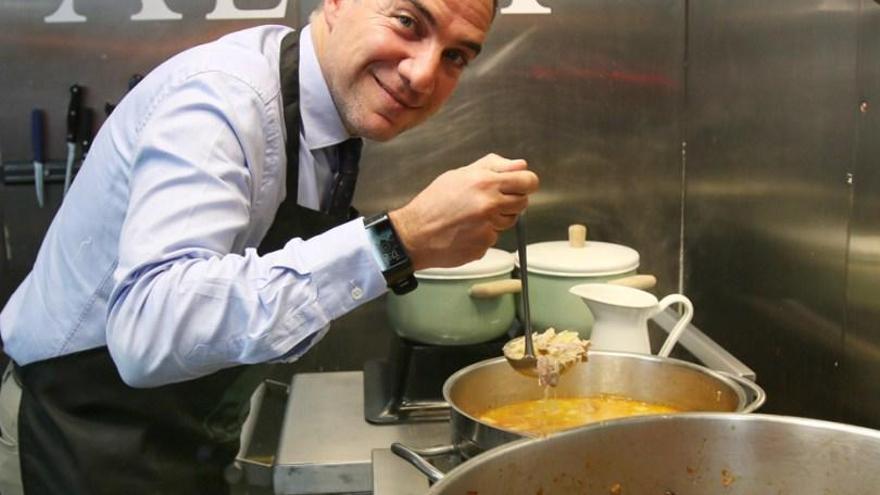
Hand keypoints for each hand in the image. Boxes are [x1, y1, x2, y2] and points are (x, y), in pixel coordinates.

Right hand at [389, 154, 538, 269]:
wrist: (414, 234)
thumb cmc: (433, 203)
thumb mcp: (459, 175)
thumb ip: (493, 167)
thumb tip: (520, 165)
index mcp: (485, 182)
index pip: (527, 181)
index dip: (526, 183)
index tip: (521, 186)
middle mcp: (489, 204)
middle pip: (523, 202)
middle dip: (511, 202)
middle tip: (490, 202)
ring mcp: (488, 227)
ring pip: (509, 222)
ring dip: (497, 219)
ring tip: (472, 217)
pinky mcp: (484, 245)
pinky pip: (493, 238)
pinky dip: (483, 236)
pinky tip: (465, 232)